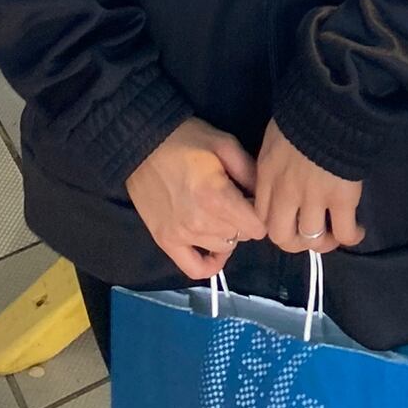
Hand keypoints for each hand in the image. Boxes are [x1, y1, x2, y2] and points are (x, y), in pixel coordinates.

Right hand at [125, 119, 264, 281]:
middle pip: (241, 236)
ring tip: (221, 214)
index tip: (252, 198)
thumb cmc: (186, 139)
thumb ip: (250, 172)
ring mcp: (181, 235)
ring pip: (222, 248)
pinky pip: (194, 268)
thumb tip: (265, 196)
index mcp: (217, 197)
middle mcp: (200, 222)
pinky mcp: (165, 241)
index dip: (260, 212)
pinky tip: (215, 250)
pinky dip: (210, 265)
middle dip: (244, 220)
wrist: (142, 143)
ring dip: (228, 234)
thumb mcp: (225, 144)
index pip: (256, 226)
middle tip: (236, 200)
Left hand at [255, 119, 364, 256]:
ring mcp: (314, 198)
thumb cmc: (302, 111)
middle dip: (296, 242)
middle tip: (309, 235)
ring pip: (312, 239)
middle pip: (282, 237)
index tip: (288, 221)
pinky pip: (344, 232)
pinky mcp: (342, 198)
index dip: (275, 224)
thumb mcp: (275, 137)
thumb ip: (274, 162)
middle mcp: (286, 192)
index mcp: (268, 175)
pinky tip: (357, 230)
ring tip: (335, 234)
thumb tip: (283, 177)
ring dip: (324, 242)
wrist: (330, 102)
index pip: (261, 216)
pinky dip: (351, 237)